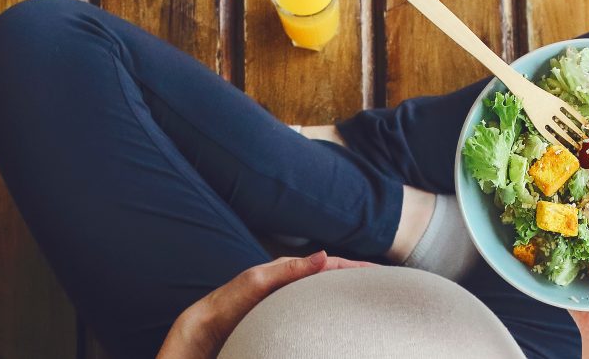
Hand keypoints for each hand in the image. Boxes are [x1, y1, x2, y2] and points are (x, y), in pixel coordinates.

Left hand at [156, 251, 373, 358]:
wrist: (202, 333)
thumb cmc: (225, 307)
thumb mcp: (255, 283)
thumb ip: (288, 269)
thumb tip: (324, 255)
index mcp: (286, 272)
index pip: (329, 265)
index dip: (355, 268)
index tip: (381, 273)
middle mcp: (290, 287)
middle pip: (332, 281)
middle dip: (358, 281)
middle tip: (387, 287)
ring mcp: (288, 305)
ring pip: (326, 299)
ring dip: (348, 298)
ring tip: (372, 303)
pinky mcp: (283, 322)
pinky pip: (316, 317)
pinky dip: (333, 317)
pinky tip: (342, 325)